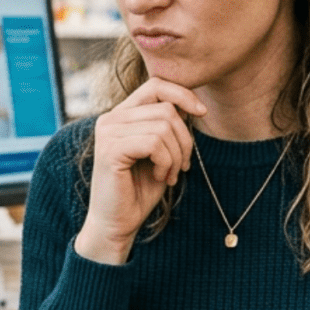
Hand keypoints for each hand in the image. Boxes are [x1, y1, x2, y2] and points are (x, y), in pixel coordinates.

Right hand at [74, 77, 205, 264]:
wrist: (117, 223)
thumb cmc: (139, 190)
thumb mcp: (160, 152)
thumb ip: (168, 127)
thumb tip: (192, 104)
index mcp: (121, 115)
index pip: (156, 85)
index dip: (183, 94)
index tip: (202, 112)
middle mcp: (110, 118)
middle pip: (166, 108)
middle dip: (184, 138)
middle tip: (182, 165)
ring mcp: (108, 132)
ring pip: (163, 126)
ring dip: (176, 155)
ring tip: (169, 174)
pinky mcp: (110, 149)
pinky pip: (154, 143)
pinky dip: (166, 162)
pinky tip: (160, 177)